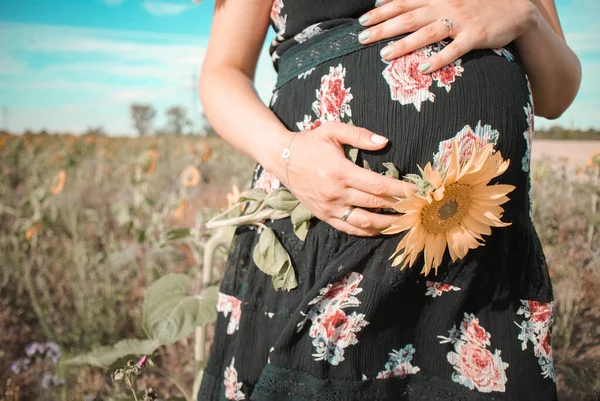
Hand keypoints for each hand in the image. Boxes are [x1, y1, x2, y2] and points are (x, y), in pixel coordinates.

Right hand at [276, 121, 415, 236]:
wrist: (282, 159)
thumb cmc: (310, 142)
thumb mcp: (333, 130)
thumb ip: (360, 135)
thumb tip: (384, 142)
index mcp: (340, 172)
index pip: (378, 186)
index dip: (400, 190)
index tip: (415, 191)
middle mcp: (336, 193)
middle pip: (375, 205)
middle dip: (399, 207)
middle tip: (416, 207)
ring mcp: (329, 207)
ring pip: (364, 222)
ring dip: (387, 224)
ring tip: (403, 221)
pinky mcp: (324, 215)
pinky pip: (349, 228)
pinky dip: (367, 231)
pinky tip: (380, 228)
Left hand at [357, 0, 536, 72]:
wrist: (516, 8)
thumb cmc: (477, 4)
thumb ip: (426, 0)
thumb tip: (396, 1)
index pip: (404, 1)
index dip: (382, 10)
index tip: (363, 19)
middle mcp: (446, 5)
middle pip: (408, 16)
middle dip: (383, 27)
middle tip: (361, 38)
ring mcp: (460, 21)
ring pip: (426, 33)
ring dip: (404, 43)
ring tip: (384, 54)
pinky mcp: (475, 36)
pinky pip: (454, 50)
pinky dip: (439, 59)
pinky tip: (424, 69)